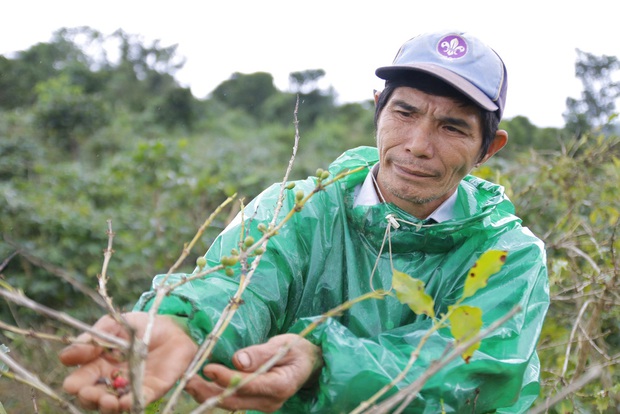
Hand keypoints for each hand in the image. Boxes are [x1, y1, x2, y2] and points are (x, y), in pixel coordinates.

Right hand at [60, 312, 196, 412]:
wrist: (173, 326)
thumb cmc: (139, 325)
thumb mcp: (114, 326)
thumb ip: (93, 339)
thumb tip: (64, 356)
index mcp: (98, 364)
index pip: (80, 380)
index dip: (75, 384)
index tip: (73, 385)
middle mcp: (111, 380)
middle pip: (92, 398)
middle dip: (89, 399)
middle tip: (90, 394)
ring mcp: (131, 387)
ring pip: (113, 405)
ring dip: (107, 407)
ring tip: (108, 401)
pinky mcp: (151, 390)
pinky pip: (139, 401)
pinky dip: (131, 403)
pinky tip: (125, 402)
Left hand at [185, 333, 322, 412]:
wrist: (309, 363)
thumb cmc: (297, 350)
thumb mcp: (283, 345)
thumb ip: (261, 353)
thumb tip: (237, 360)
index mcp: (280, 385)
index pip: (248, 385)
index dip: (227, 378)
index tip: (208, 368)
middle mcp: (270, 401)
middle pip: (234, 400)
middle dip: (209, 391)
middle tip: (188, 379)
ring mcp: (262, 405)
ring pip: (230, 403)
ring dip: (207, 394)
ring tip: (188, 382)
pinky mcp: (255, 403)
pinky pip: (232, 400)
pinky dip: (215, 393)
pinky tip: (200, 384)